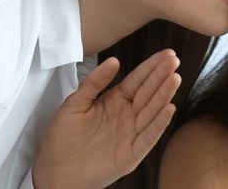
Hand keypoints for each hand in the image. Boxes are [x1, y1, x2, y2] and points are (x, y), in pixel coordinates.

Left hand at [32, 49, 180, 188]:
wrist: (53, 173)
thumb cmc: (61, 140)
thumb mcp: (74, 104)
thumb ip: (94, 83)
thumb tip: (114, 61)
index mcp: (115, 101)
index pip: (138, 80)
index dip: (152, 67)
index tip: (167, 54)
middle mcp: (127, 116)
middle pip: (148, 92)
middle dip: (162, 76)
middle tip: (174, 60)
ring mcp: (131, 134)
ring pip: (152, 111)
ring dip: (164, 95)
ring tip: (174, 79)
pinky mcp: (131, 154)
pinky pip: (148, 137)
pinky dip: (159, 124)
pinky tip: (168, 109)